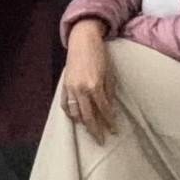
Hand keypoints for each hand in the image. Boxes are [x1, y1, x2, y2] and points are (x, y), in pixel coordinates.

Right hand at [60, 19, 116, 142]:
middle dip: (95, 130)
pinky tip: (76, 118)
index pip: (103, 110)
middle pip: (88, 116)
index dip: (110, 122)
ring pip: (75, 112)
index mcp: (94, 86)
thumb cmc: (99, 54)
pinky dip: (70, 113)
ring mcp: (71, 87)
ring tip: (89, 130)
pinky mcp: (64, 84)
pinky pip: (65, 103)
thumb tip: (110, 109)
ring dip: (82, 123)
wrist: (83, 39)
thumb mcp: (109, 73)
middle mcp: (81, 89)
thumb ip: (109, 92)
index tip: (114, 131)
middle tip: (101, 140)